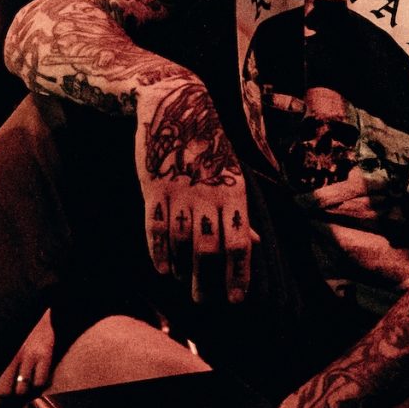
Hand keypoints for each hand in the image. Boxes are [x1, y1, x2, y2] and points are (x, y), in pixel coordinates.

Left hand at [0, 310, 57, 407]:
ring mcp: (27, 354)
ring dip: (22, 393)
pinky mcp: (44, 352)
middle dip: (3, 405)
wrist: (38, 305)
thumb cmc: (15, 328)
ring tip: (22, 388)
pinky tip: (37, 378)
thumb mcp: (0, 341)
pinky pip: (41, 381)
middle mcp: (9, 354)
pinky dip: (39, 385)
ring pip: (22, 389)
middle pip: (3, 392)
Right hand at [134, 82, 255, 302]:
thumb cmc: (208, 146)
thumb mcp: (231, 174)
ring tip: (182, 282)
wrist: (176, 105)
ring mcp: (180, 192)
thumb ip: (238, 212)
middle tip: (204, 301)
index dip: (238, 275)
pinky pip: (156, 228)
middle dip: (207, 281)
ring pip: (182, 242)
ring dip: (182, 269)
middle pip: (209, 250)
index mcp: (233, 193)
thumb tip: (254, 244)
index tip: (235, 300)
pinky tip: (162, 269)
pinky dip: (159, 253)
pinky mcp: (154, 188)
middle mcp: (209, 195)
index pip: (239, 243)